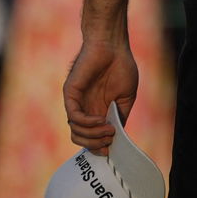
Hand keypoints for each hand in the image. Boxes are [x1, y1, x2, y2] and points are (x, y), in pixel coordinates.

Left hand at [64, 39, 138, 154]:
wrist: (112, 45)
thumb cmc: (121, 66)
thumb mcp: (126, 97)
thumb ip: (120, 115)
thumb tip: (117, 136)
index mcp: (97, 110)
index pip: (91, 136)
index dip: (99, 147)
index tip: (111, 151)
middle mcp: (85, 109)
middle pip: (81, 138)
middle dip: (95, 145)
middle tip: (110, 141)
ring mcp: (77, 102)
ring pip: (75, 131)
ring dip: (93, 136)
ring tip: (109, 131)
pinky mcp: (70, 94)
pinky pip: (74, 117)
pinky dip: (87, 124)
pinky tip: (101, 121)